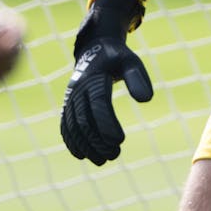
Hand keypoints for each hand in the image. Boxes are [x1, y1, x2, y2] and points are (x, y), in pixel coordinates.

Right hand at [60, 0, 151, 164]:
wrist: (94, 49)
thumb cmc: (117, 58)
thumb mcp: (131, 62)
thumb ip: (138, 78)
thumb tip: (145, 100)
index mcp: (93, 77)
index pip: (98, 104)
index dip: (107, 124)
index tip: (120, 141)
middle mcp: (77, 89)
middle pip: (83, 119)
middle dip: (97, 140)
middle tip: (114, 155)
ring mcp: (69, 97)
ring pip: (73, 126)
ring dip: (85, 145)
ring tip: (102, 160)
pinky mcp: (67, 105)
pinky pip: (65, 124)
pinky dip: (71, 140)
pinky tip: (81, 155)